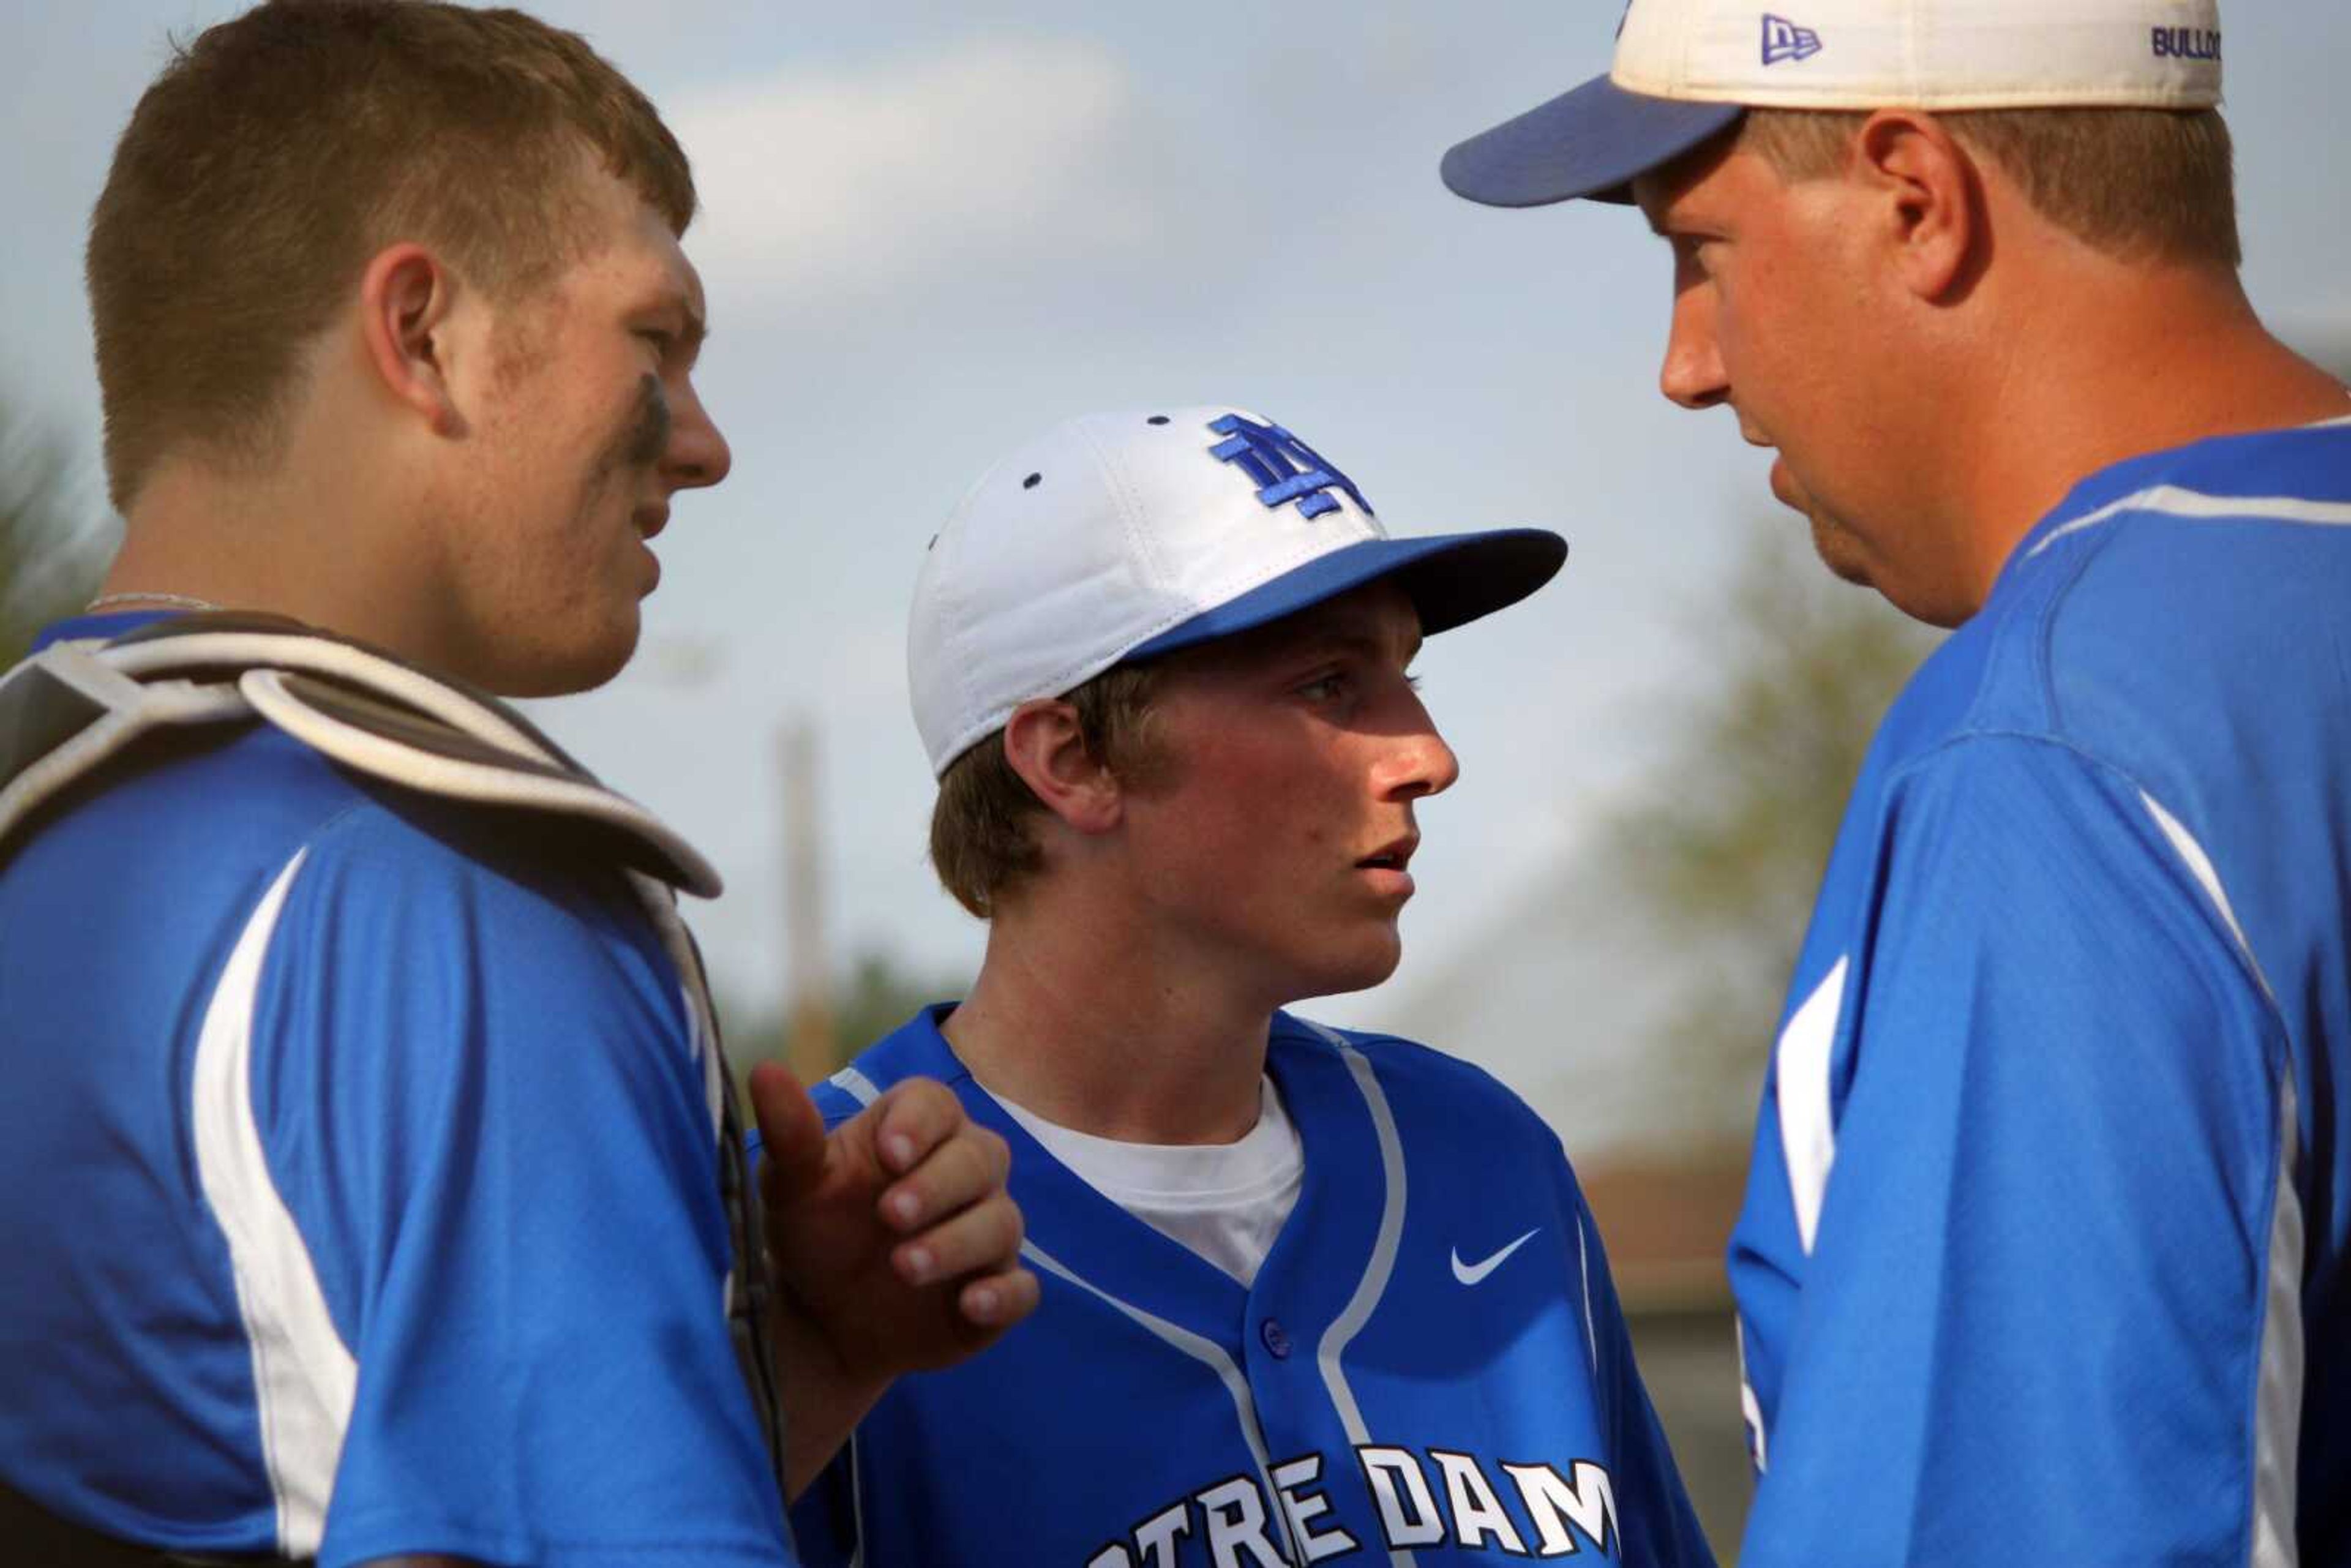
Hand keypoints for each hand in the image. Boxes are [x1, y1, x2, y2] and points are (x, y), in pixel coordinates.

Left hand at [748, 1062, 1038, 1492]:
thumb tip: (765, 1071)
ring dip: (958, 1242)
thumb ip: (789, 1134)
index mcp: (913, 1132)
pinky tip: (971, 1305)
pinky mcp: (996, 1291)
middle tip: (891, 1214)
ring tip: (905, 1266)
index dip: (919, 1125)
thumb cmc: (815, 1233)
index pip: (936, 1105)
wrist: (823, 1320)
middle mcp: (961, 1174)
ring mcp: (984, 1233)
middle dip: (939, 1184)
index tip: (889, 1153)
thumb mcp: (792, 1187)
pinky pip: (1022, 1288)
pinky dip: (1004, 1293)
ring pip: (1001, 1222)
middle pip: (980, 1157)